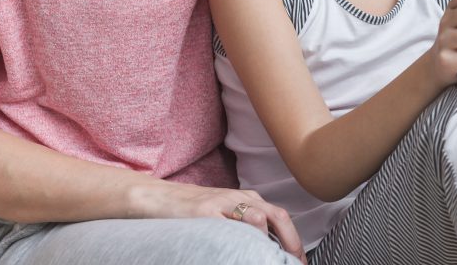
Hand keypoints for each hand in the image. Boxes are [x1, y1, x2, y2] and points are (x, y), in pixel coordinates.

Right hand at [129, 182, 306, 262]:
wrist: (157, 198)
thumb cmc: (192, 210)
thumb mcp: (225, 213)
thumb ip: (245, 226)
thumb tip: (268, 247)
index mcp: (247, 199)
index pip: (279, 216)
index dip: (294, 239)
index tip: (299, 260)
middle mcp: (238, 198)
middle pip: (276, 215)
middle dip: (291, 241)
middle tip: (297, 262)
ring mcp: (221, 203)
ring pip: (257, 217)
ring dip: (271, 239)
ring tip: (275, 259)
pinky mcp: (203, 212)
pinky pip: (228, 226)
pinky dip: (242, 238)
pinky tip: (246, 252)